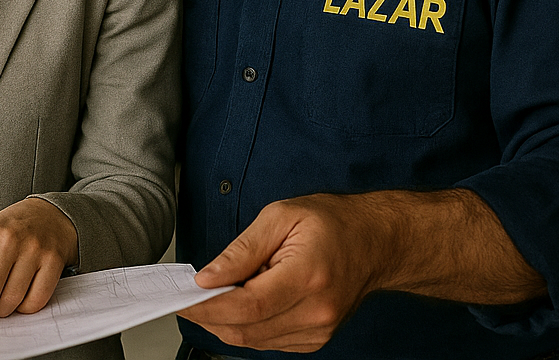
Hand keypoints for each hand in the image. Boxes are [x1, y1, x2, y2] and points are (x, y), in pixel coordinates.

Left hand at [0, 198, 76, 323]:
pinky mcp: (53, 261)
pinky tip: (20, 297)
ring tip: (1, 301)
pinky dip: (24, 308)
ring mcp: (32, 250)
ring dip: (2, 310)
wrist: (47, 215)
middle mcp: (7, 240)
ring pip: (11, 300)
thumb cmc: (6, 232)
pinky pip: (35, 301)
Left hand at [178, 194, 390, 352]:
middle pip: (247, 330)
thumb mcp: (280, 216)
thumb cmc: (332, 223)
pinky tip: (241, 303)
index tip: (183, 296)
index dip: (209, 305)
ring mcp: (319, 330)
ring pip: (254, 341)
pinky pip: (268, 342)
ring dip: (225, 323)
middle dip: (209, 316)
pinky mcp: (315, 339)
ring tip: (213, 295)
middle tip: (186, 297)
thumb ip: (241, 250)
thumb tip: (208, 277)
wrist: (375, 242)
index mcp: (308, 277)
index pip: (248, 305)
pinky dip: (246, 327)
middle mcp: (317, 312)